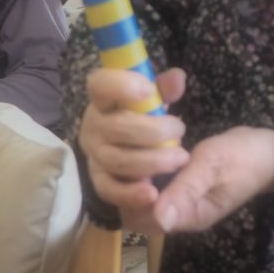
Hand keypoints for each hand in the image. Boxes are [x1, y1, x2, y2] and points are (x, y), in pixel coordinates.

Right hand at [80, 67, 189, 231]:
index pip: (100, 84)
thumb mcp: (152, 98)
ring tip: (179, 158)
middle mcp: (93, 125)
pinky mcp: (98, 180)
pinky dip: (130, 194)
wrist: (126, 143)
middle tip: (180, 130)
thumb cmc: (139, 114)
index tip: (149, 90)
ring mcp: (94, 154)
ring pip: (118, 160)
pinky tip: (152, 193)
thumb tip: (177, 78)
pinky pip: (109, 190)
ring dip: (153, 161)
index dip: (121, 86)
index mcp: (103, 98)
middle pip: (117, 127)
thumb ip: (164, 88)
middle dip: (154, 130)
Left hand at [80, 67, 273, 234]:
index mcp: (190, 217)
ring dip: (138, 175)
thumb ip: (186, 190)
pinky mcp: (184, 186)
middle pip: (138, 209)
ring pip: (144, 196)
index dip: (131, 193)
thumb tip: (161, 219)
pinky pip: (157, 185)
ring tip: (138, 145)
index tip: (132, 161)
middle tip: (130, 150)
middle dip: (129, 183)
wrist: (268, 151)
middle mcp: (182, 215)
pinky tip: (150, 146)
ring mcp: (182, 201)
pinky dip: (149, 169)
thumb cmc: (242, 157)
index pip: (142, 217)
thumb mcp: (213, 167)